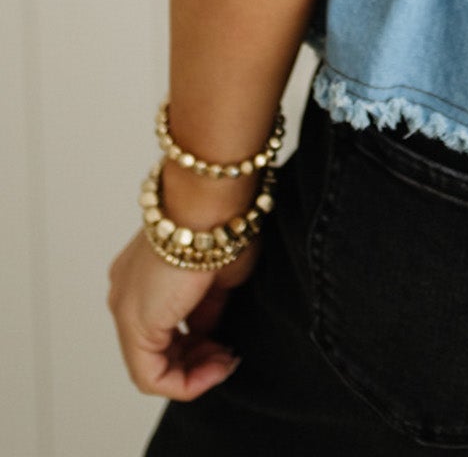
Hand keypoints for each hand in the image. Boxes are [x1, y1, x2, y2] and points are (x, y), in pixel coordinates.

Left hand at [107, 223, 259, 398]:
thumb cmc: (221, 221)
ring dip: (192, 370)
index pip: (165, 326)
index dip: (199, 345)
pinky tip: (215, 366)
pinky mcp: (134, 323)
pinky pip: (150, 374)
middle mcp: (125, 292)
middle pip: (156, 350)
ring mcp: (124, 307)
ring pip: (151, 364)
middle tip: (227, 355)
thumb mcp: (219, 273)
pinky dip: (184, 381)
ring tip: (224, 359)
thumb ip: (208, 306)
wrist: (210, 200)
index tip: (227, 342)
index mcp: (142, 275)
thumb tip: (209, 330)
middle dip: (197, 361)